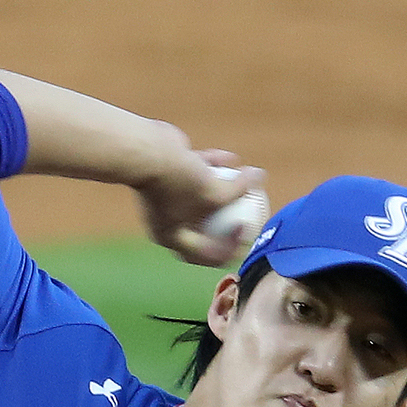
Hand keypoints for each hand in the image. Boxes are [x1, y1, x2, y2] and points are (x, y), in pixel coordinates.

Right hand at [136, 141, 266, 267]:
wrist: (145, 152)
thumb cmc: (178, 182)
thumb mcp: (213, 193)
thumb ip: (238, 190)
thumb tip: (260, 178)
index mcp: (173, 237)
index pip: (206, 253)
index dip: (230, 249)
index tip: (247, 236)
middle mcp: (168, 220)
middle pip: (205, 228)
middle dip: (228, 224)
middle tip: (250, 218)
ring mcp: (167, 196)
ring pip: (201, 197)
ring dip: (223, 191)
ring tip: (245, 187)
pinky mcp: (168, 173)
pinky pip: (194, 172)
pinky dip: (213, 167)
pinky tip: (233, 159)